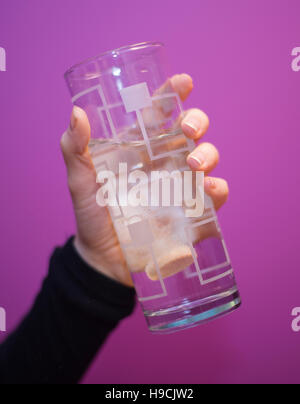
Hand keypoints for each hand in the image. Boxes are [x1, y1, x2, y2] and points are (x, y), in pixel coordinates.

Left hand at [60, 74, 228, 286]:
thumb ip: (75, 150)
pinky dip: (217, 192)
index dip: (173, 95)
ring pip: (207, 160)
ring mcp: (180, 187)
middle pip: (192, 132)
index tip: (184, 83)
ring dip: (209, 155)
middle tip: (189, 131)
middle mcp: (164, 163)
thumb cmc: (92, 217)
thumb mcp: (81, 182)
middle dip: (198, 122)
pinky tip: (209, 192)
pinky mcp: (191, 213)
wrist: (105, 259)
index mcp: (140, 149)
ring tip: (194, 165)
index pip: (159, 115)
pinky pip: (213, 198)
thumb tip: (76, 113)